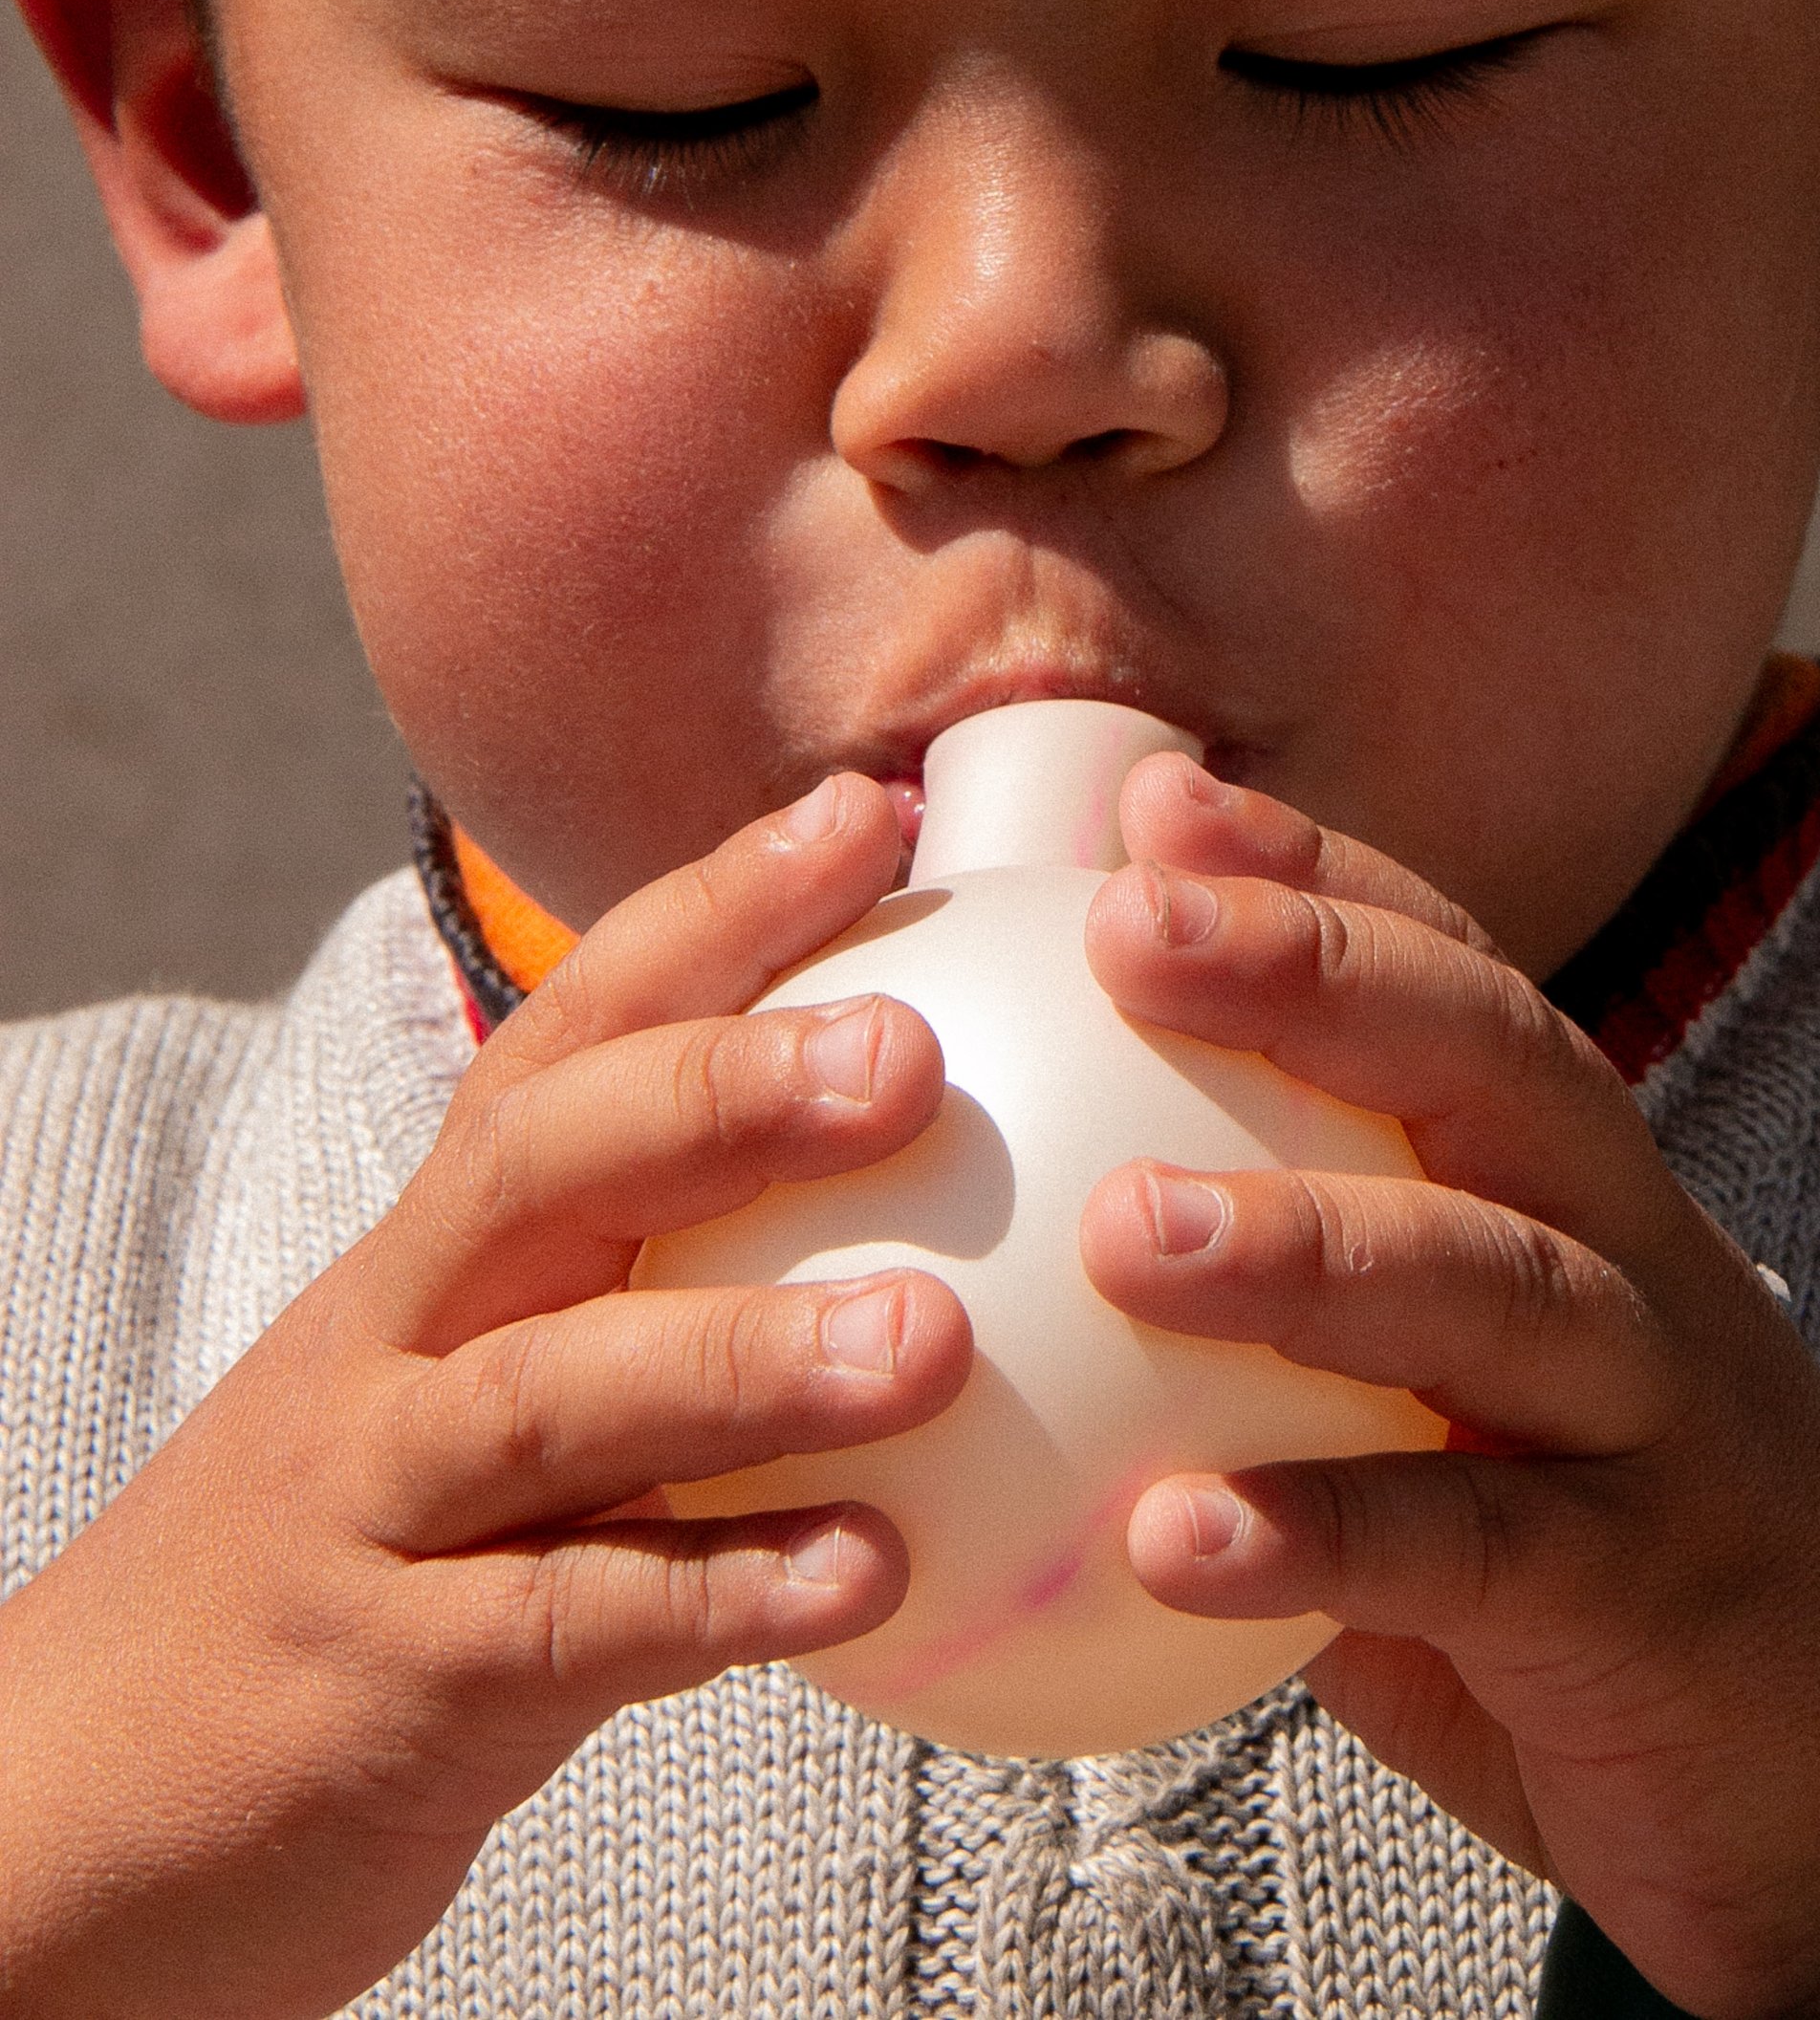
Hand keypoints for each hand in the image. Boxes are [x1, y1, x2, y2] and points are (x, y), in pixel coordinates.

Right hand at [0, 778, 968, 2019]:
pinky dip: (715, 1599)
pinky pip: (564, 1628)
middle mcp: (396, 1341)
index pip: (572, 1034)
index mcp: (440, 1249)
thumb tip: (928, 1202)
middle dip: (725, 1089)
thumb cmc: (363, 1558)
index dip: (713, 915)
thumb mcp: (485, 1388)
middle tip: (910, 1054)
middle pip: (544, 1168)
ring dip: (745, 1356)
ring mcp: (378, 1507)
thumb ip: (657, 1295)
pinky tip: (869, 1572)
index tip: (865, 815)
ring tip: (931, 1340)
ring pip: (551, 1396)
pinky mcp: (390, 1688)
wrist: (91, 1802)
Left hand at [1079, 758, 1819, 2019]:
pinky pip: (1484, 1552)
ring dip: (1306, 1242)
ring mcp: (1668, 1424)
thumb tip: (1036, 1301)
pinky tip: (1170, 1535)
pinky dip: (1327, 1530)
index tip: (1156, 802)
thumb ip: (1300, 1364)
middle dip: (1316, 970)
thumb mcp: (1462, 1427)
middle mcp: (1643, 1265)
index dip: (1321, 878)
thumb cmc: (1608, 1587)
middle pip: (1499, 1063)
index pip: (1464, 980)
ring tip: (1116, 1227)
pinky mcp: (1659, 1602)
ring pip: (1500, 1282)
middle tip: (1124, 927)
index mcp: (1587, 1196)